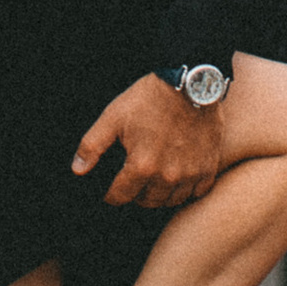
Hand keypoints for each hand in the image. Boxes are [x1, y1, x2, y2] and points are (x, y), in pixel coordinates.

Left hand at [73, 74, 221, 209]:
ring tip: (153, 179)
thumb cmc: (150, 98)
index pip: (119, 197)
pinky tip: (178, 176)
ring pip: (170, 200)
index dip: (110, 194)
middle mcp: (167, 177)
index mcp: (142, 167)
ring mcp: (191, 174)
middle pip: (146, 202)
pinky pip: (196, 192)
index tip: (110, 189)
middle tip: (132, 180)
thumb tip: (78, 170)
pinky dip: (186, 188)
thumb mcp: (113, 117)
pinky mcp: (208, 167)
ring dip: (160, 194)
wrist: (191, 83)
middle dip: (135, 194)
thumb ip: (92, 145)